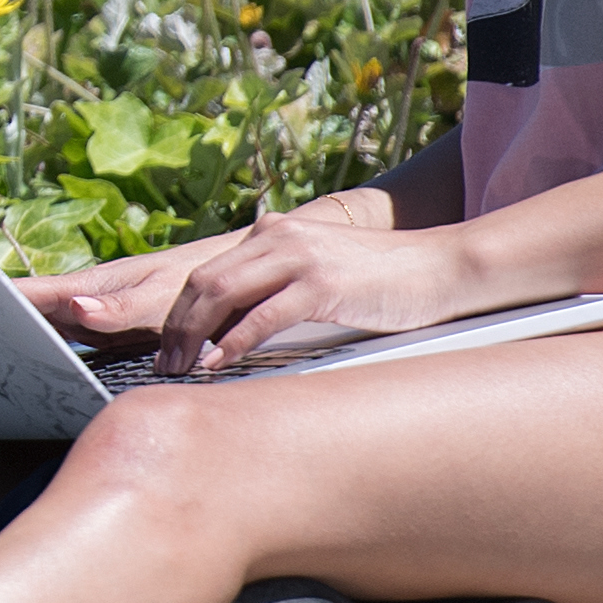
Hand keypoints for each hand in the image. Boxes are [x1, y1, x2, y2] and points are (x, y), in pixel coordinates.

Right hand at [18, 233, 236, 343]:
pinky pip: (66, 341)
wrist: (231, 279)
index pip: (31, 294)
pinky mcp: (107, 333)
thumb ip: (119, 309)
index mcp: (89, 289)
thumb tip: (75, 310)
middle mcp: (84, 301)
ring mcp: (93, 317)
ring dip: (15, 336)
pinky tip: (31, 363)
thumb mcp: (161, 299)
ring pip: (44, 326)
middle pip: (28, 311)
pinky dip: (44, 349)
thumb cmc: (199, 282)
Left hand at [136, 207, 503, 373]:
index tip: (164, 347)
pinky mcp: (322, 284)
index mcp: (273, 232)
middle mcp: (279, 236)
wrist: (440, 268)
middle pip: (203, 283)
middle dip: (175, 328)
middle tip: (162, 365)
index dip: (177, 312)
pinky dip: (233, 343)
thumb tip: (232, 326)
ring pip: (222, 295)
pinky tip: (218, 364)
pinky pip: (262, 316)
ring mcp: (300, 258)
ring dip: (193, 337)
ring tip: (180, 369)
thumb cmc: (380, 280)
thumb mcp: (316, 273)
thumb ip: (276, 285)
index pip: (205, 272)